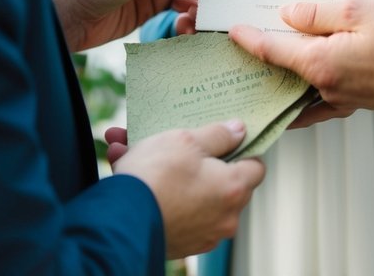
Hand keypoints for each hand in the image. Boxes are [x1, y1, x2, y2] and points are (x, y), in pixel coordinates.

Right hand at [107, 120, 264, 258]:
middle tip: (173, 138)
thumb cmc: (156, 177)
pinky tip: (126, 165)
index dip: (242, 149)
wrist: (118, 222)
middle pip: (220, 179)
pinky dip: (155, 189)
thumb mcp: (187, 140)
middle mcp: (223, 217)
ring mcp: (200, 234)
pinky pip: (171, 206)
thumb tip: (239, 130)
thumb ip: (218, 134)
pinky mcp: (177, 242)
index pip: (255, 167)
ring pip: (188, 190)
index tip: (225, 138)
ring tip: (134, 146)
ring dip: (165, 168)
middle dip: (194, 156)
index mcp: (232, 189)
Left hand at [230, 0, 373, 112]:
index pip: (273, 51)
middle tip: (247, 44)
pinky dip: (315, 83)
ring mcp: (348, 97)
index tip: (231, 31)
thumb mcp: (359, 8)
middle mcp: (328, 88)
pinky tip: (319, 68)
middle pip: (286, 73)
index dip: (249, 39)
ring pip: (306, 87)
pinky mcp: (367, 99)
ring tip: (278, 56)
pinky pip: (329, 94)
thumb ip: (318, 13)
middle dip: (266, 59)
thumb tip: (287, 15)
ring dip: (290, 73)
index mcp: (320, 64)